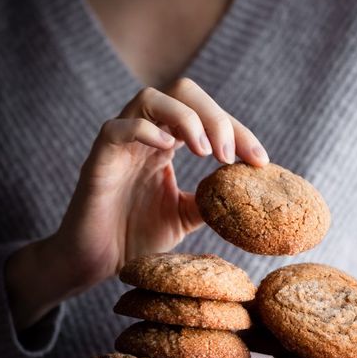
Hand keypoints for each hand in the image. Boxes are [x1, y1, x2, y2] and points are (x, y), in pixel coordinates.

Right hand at [5, 78, 268, 328]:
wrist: (95, 264)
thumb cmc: (135, 239)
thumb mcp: (184, 217)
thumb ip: (210, 199)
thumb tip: (245, 192)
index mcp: (167, 144)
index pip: (207, 118)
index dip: (239, 132)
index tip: (261, 162)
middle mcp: (145, 135)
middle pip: (183, 93)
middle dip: (215, 117)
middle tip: (231, 155)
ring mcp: (121, 143)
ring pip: (151, 97)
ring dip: (186, 119)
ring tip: (206, 152)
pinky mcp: (98, 158)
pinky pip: (118, 127)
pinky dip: (146, 131)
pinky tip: (169, 151)